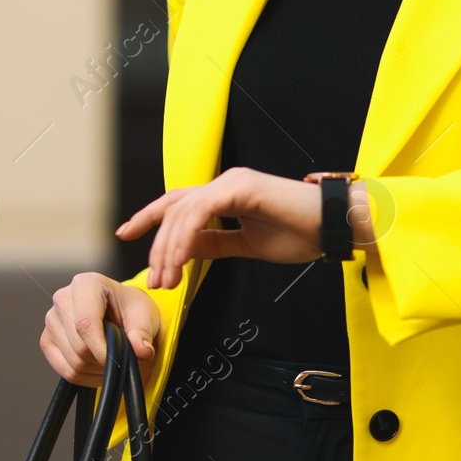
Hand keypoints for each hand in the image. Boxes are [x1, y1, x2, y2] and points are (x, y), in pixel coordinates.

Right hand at [40, 272, 160, 386]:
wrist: (121, 312)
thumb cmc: (131, 309)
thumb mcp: (145, 315)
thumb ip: (142, 333)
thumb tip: (143, 351)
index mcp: (86, 284)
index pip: (86, 323)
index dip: (101, 348)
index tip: (118, 361)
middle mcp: (63, 298)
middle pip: (78, 346)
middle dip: (103, 361)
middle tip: (122, 359)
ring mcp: (52, 320)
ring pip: (72, 361)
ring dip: (95, 370)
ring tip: (113, 361)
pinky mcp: (47, 339)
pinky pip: (63, 369)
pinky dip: (84, 377)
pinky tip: (99, 369)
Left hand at [116, 167, 322, 289]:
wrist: (334, 226)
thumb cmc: (300, 234)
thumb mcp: (247, 244)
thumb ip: (215, 244)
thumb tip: (183, 251)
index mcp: (227, 193)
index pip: (178, 204)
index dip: (149, 218)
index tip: (126, 235)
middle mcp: (226, 183)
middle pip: (173, 207)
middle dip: (155, 242)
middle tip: (152, 278)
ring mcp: (233, 182)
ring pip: (183, 211)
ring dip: (169, 248)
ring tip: (167, 278)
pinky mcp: (241, 187)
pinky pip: (201, 212)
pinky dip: (186, 237)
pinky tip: (181, 259)